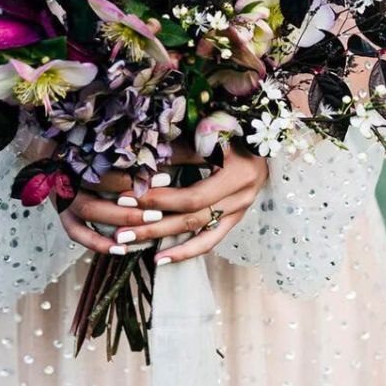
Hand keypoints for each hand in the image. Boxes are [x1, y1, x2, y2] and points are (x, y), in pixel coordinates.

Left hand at [56, 137, 268, 262]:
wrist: (265, 139)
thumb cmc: (235, 127)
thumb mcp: (212, 132)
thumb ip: (182, 148)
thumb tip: (143, 158)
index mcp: (237, 175)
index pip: (192, 196)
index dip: (159, 199)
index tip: (128, 195)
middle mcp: (241, 197)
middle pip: (191, 218)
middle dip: (152, 223)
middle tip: (120, 230)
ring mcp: (240, 210)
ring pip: (197, 232)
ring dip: (162, 238)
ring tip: (130, 243)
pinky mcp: (235, 218)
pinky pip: (210, 241)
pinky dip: (185, 251)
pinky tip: (160, 258)